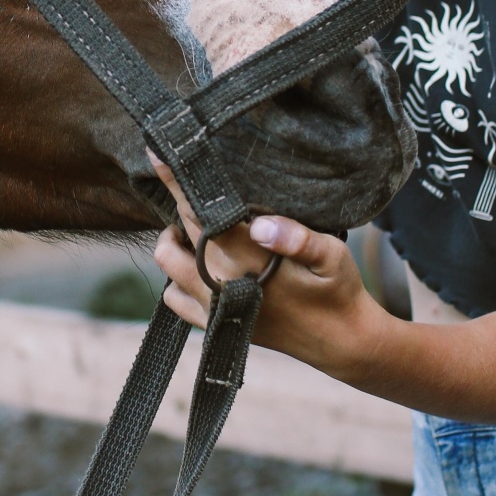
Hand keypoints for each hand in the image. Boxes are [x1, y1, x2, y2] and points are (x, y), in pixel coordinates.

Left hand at [150, 158, 378, 378]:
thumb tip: (259, 225)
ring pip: (167, 262)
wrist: (339, 342)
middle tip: (196, 189)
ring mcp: (213, 307)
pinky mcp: (213, 326)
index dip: (178, 181)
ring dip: (174, 241)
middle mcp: (222, 283)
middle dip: (181, 204)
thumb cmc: (337, 288)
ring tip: (195, 228)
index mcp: (248, 259)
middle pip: (180, 231)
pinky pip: (173, 299)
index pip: (200, 212)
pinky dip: (176, 278)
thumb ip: (298, 236)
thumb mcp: (332, 255)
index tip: (157, 153)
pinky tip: (198, 265)